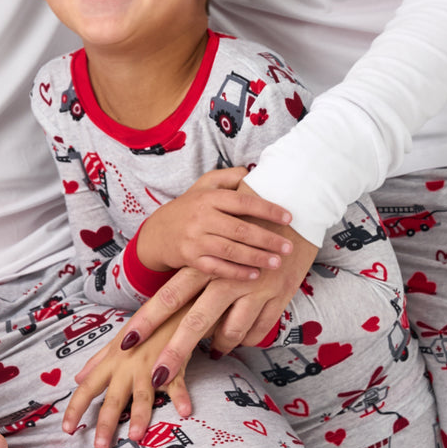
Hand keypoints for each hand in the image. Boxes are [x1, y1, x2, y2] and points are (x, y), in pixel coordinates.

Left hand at [62, 312, 191, 447]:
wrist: (170, 307)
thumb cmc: (142, 327)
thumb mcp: (116, 342)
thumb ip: (97, 362)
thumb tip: (77, 379)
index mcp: (112, 362)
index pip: (88, 387)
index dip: (76, 408)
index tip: (67, 428)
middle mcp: (128, 367)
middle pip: (114, 397)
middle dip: (106, 422)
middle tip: (100, 446)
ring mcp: (150, 367)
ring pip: (143, 394)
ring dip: (140, 414)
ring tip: (135, 435)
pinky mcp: (173, 365)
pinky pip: (177, 383)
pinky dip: (181, 396)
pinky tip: (185, 411)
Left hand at [119, 185, 317, 382]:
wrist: (294, 204)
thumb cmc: (248, 217)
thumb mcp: (216, 232)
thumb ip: (196, 259)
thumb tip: (176, 287)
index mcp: (205, 262)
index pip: (169, 295)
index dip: (147, 319)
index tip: (127, 342)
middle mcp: (225, 278)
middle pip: (194, 321)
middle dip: (173, 352)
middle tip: (155, 377)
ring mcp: (253, 289)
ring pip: (230, 332)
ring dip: (219, 344)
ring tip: (215, 348)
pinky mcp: (278, 296)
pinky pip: (258, 331)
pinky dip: (247, 339)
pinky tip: (241, 338)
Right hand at [136, 166, 293, 278]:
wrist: (157, 233)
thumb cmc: (189, 207)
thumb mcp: (204, 185)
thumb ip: (229, 177)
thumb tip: (255, 172)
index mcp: (208, 197)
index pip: (243, 202)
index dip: (268, 209)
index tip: (289, 217)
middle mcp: (202, 218)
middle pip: (240, 229)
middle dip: (268, 239)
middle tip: (288, 247)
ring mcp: (195, 240)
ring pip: (232, 251)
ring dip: (257, 258)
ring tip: (277, 262)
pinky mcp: (191, 259)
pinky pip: (218, 268)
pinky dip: (238, 273)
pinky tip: (255, 275)